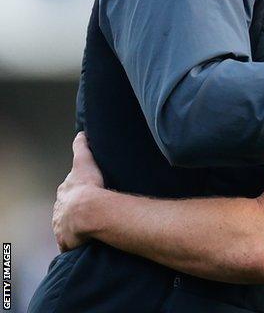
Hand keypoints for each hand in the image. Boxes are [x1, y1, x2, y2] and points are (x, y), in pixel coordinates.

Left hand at [53, 132, 104, 251]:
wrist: (87, 211)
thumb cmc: (87, 186)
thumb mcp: (84, 162)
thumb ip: (81, 147)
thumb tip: (81, 133)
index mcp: (64, 193)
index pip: (68, 192)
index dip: (76, 192)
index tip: (85, 193)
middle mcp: (59, 211)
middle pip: (66, 210)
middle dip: (73, 212)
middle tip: (88, 212)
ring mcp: (62, 227)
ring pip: (68, 228)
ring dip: (75, 229)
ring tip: (89, 230)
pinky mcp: (67, 241)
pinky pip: (72, 244)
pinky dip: (76, 244)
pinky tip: (86, 244)